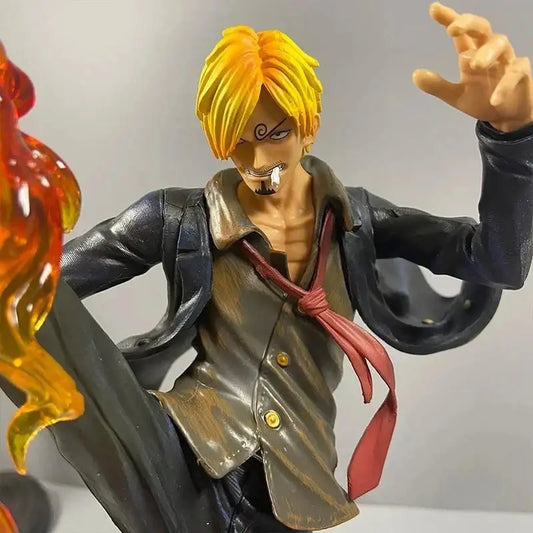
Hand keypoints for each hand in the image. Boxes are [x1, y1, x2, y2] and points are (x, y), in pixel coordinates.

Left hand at [412, 2, 532, 131]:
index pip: (461, 34)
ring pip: (501, 43)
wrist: (505, 116)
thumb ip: (438, 85)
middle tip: (452, 30)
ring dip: (487, 52)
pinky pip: (515, 73)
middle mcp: (489, 52)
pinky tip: (494, 100)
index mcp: (472, 54)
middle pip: (482, 29)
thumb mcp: (456, 96)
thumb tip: (415, 75)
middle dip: (468, 24)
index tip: (433, 9)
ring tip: (474, 65)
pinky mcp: (521, 74)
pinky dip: (505, 85)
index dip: (449, 19)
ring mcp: (506, 60)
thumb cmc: (481, 99)